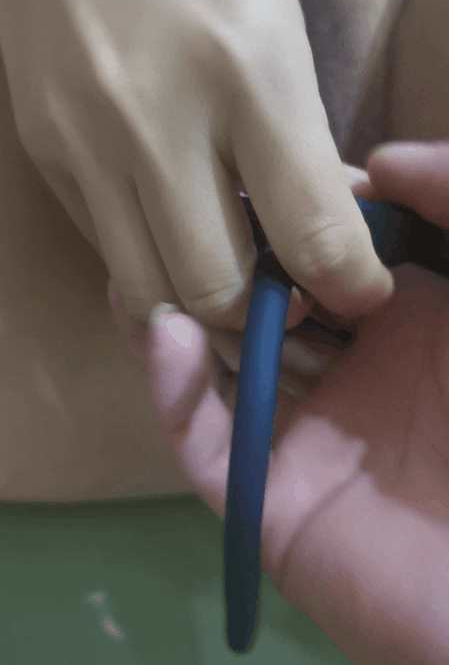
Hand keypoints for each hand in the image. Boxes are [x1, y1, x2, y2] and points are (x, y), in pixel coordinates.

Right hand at [0, 0, 390, 325]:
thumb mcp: (276, 29)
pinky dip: (151, 265)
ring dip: (201, 308)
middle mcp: (157, 119)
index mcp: (246, 71)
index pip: (311, 229)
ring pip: (151, 294)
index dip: (349, 285)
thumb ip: (301, 142)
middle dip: (264, 314)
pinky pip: (107, 251)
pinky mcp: (46, 155)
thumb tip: (327, 232)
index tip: (357, 291)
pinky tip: (172, 232)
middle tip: (286, 294)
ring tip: (229, 279)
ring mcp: (86, 143)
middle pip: (217, 290)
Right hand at [143, 144, 448, 664]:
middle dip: (221, 264)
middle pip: (260, 311)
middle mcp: (344, 375)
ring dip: (179, 319)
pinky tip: (163, 333)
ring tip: (140, 259)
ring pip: (219, 374)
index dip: (279, 218)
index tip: (238, 169)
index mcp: (398, 326)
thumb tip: (378, 162)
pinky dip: (172, 393)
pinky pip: (205, 447)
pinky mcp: (268, 502)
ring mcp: (303, 438)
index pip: (316, 261)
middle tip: (173, 210)